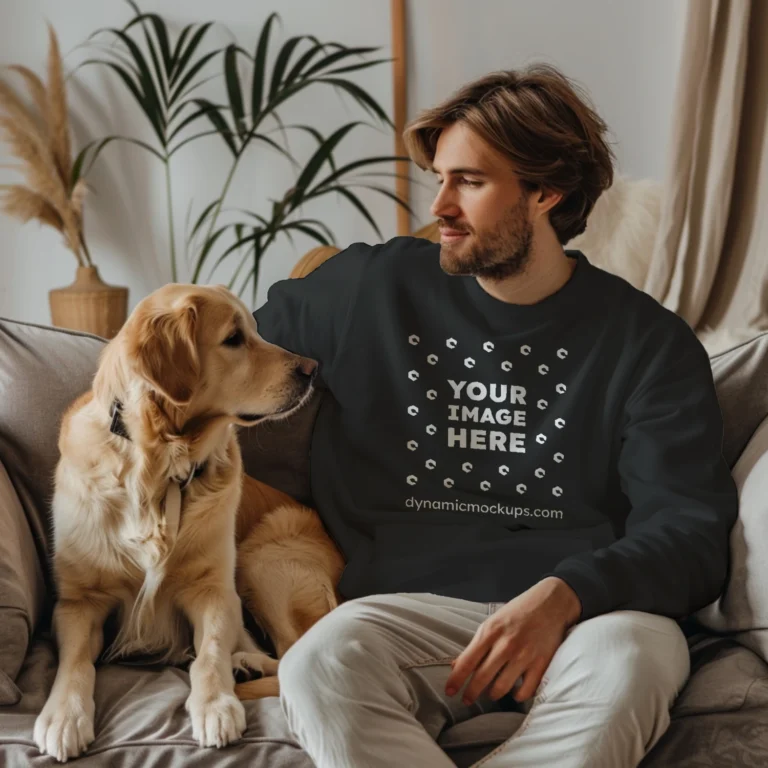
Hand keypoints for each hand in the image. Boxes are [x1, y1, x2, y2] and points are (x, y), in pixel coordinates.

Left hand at [445, 577, 580, 705]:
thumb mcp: (492, 622)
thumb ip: (476, 644)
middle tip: (466, 700)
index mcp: (490, 631)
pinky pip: (525, 691)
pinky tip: (514, 691)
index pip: (467, 661)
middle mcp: (506, 644)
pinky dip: (517, 695)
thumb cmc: (518, 612)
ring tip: (491, 693)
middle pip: (482, 678)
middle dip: (471, 693)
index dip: (456, 680)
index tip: (449, 691)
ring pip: (502, 688)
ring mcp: (524, 655)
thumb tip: (456, 665)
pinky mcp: (541, 664)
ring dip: (493, 694)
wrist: (550, 602)